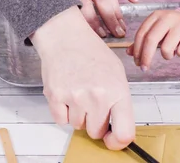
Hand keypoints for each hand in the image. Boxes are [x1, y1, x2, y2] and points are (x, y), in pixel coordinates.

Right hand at [31, 6, 135, 149]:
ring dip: (77, 114)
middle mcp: (97, 97)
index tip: (111, 140)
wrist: (65, 37)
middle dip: (93, 122)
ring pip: (77, 126)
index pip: (123, 133)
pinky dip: (62, 111)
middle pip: (96, 132)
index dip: (117, 142)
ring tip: (77, 92)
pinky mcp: (55, 96)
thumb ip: (119, 101)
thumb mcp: (117, 73)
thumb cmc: (91, 53)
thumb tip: (117, 128)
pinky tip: (65, 93)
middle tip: (90, 103)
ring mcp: (75, 97)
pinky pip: (60, 120)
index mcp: (117, 91)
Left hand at [127, 10, 179, 70]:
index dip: (137, 49)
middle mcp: (168, 17)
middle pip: (151, 40)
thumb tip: (129, 52)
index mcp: (156, 16)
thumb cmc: (173, 28)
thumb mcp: (157, 30)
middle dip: (146, 57)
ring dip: (166, 56)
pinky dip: (179, 54)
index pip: (141, 33)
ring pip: (167, 48)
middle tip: (144, 68)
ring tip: (170, 52)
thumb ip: (143, 40)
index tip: (136, 62)